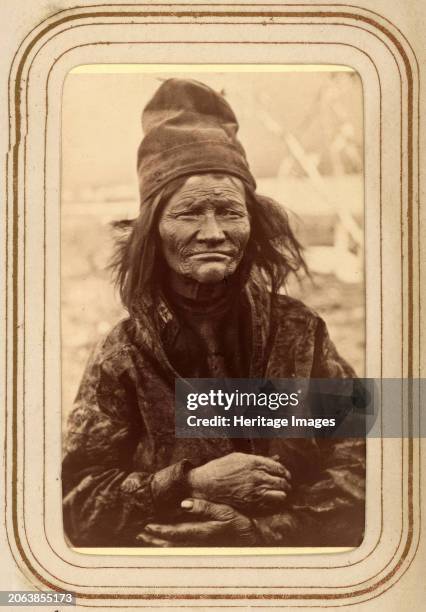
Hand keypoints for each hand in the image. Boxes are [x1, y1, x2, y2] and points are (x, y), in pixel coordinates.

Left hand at [136, 498, 256, 546]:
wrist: (251, 538)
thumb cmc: (237, 522)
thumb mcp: (223, 510)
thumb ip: (203, 507)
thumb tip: (184, 503)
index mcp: (202, 532)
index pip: (176, 532)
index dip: (160, 530)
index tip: (148, 526)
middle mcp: (198, 543)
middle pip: (171, 544)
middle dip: (155, 540)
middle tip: (140, 535)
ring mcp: (200, 548)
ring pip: (174, 549)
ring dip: (159, 545)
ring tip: (146, 540)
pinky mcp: (202, 550)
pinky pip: (181, 550)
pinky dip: (169, 547)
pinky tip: (163, 544)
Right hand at [187, 452, 290, 513]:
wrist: (205, 484)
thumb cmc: (220, 468)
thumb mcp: (239, 457)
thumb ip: (259, 459)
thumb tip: (277, 458)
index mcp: (254, 462)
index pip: (278, 467)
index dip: (284, 471)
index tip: (285, 474)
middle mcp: (257, 476)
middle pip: (282, 481)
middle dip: (286, 482)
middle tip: (285, 483)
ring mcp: (255, 490)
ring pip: (280, 493)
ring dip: (283, 492)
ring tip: (281, 492)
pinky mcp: (251, 503)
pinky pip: (270, 504)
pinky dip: (274, 501)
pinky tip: (271, 499)